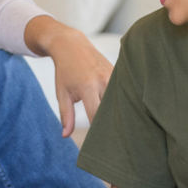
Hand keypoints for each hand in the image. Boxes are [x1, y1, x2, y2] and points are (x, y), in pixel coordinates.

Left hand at [24, 16, 112, 136]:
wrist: (71, 45)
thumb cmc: (64, 71)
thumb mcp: (62, 94)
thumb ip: (66, 115)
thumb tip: (65, 136)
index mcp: (87, 87)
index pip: (96, 116)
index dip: (98, 130)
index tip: (99, 142)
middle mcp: (102, 80)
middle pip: (112, 109)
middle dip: (112, 124)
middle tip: (115, 140)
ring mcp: (112, 74)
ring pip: (120, 100)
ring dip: (120, 112)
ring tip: (123, 127)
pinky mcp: (118, 71)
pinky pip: (123, 90)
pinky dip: (123, 101)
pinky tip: (125, 111)